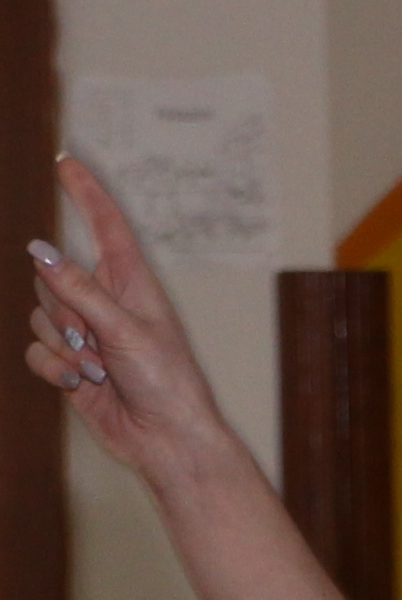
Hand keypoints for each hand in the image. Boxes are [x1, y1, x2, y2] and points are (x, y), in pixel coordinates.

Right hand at [24, 158, 244, 500]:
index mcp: (132, 283)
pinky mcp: (70, 361)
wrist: (166, 439)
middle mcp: (106, 301)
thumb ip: (79, 290)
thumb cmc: (167, 382)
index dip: (85, 192)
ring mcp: (85, 331)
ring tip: (100, 368)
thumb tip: (39, 251)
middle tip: (95, 342)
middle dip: (64, 310)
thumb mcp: (125, 330)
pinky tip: (83, 386)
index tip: (65, 160)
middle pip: (51, 277)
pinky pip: (36, 351)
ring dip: (64, 346)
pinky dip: (55, 369)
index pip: (104, 225)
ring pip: (40, 315)